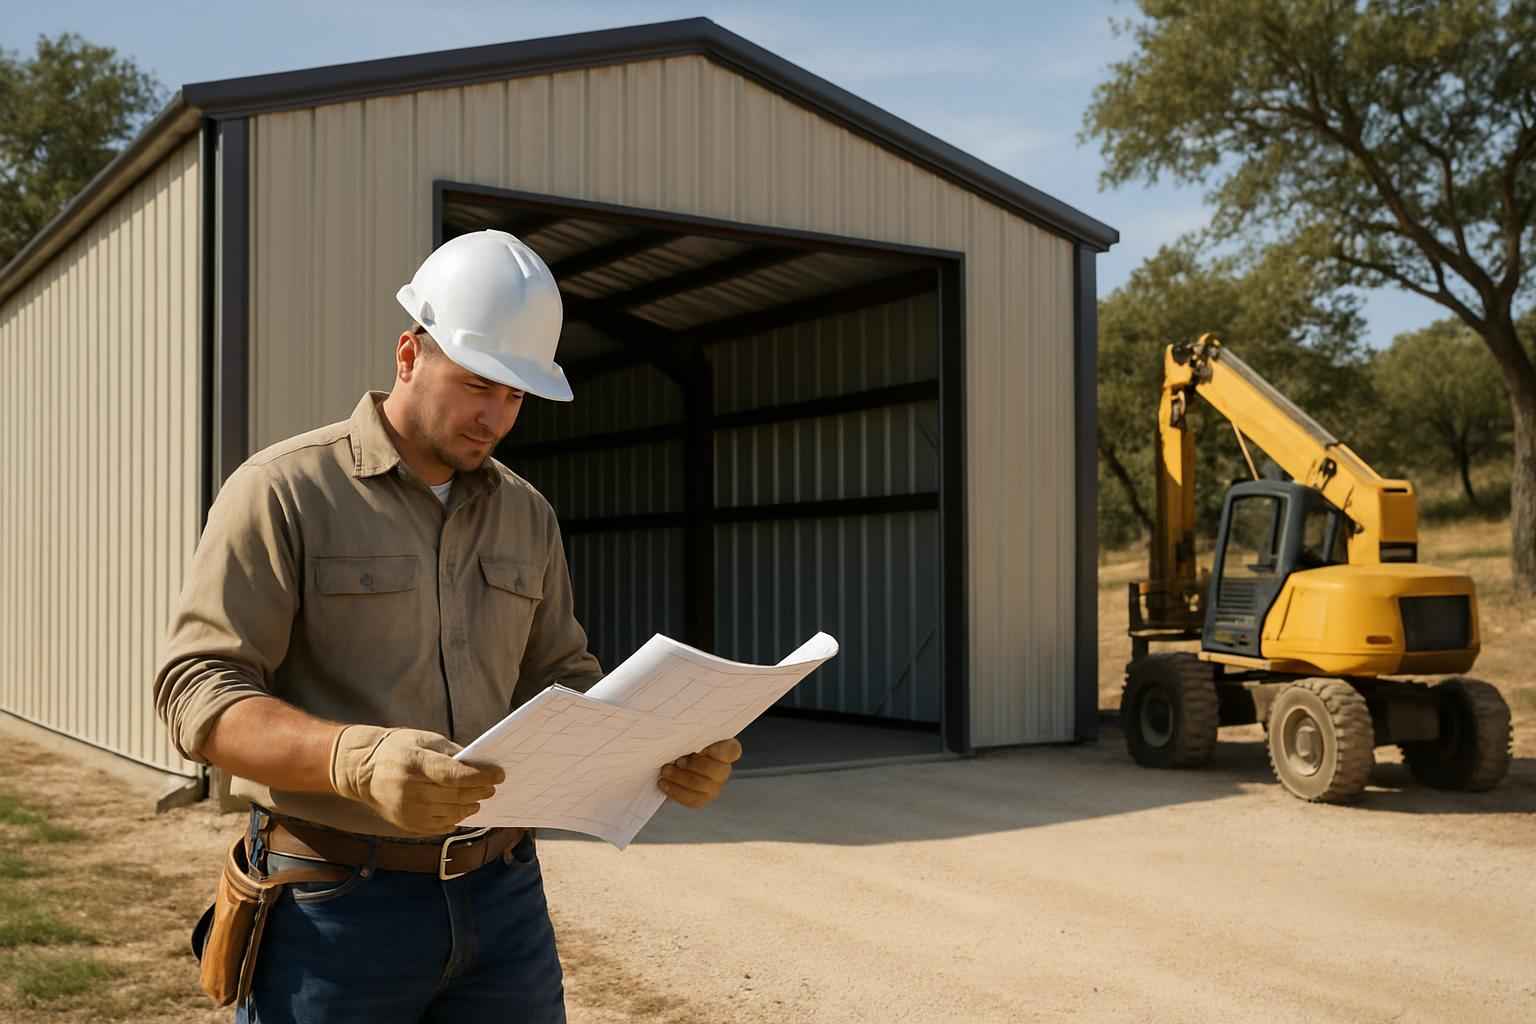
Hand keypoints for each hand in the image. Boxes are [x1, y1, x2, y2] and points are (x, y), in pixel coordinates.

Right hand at [329, 725, 505, 834]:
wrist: (361, 770)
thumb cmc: (399, 749)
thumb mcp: (424, 739)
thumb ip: (452, 753)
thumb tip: (481, 766)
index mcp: (413, 762)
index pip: (453, 774)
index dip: (480, 776)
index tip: (499, 775)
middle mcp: (408, 789)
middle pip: (455, 795)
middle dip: (479, 791)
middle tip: (492, 787)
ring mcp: (406, 810)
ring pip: (450, 813)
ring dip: (470, 806)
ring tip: (478, 798)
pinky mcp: (405, 823)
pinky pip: (439, 825)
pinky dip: (455, 818)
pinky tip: (461, 809)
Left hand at [657, 738, 742, 808]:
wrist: (673, 760)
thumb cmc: (684, 743)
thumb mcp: (689, 735)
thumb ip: (691, 736)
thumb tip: (682, 737)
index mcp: (726, 749)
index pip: (733, 751)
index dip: (719, 751)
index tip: (701, 749)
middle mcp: (724, 769)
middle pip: (716, 771)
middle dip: (694, 766)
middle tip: (677, 761)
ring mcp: (715, 786)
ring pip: (702, 786)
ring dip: (680, 779)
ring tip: (666, 772)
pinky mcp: (702, 798)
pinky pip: (692, 799)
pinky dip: (676, 792)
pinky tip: (664, 784)